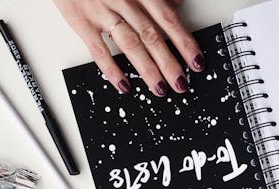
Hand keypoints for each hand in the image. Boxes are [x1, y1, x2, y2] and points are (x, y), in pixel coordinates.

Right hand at [53, 0, 204, 96]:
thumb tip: (177, 3)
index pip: (168, 19)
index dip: (184, 42)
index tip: (196, 62)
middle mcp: (124, 0)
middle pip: (152, 36)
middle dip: (169, 63)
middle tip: (181, 83)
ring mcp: (103, 12)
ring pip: (130, 44)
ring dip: (147, 70)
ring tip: (160, 89)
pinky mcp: (83, 23)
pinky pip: (99, 50)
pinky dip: (112, 70)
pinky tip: (124, 85)